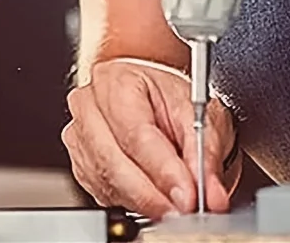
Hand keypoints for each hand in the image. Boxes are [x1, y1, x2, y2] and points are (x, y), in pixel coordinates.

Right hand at [63, 57, 238, 218]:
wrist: (145, 93)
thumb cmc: (165, 95)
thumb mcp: (197, 109)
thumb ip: (205, 149)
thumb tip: (210, 191)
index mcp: (116, 82)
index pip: (137, 133)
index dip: (164, 169)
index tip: (189, 193)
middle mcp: (90, 110)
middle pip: (116, 164)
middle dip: (154, 194)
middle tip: (185, 207)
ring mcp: (79, 140)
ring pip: (110, 185)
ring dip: (146, 202)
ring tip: (177, 204)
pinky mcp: (80, 167)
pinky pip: (106, 196)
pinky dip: (135, 203)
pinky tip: (156, 197)